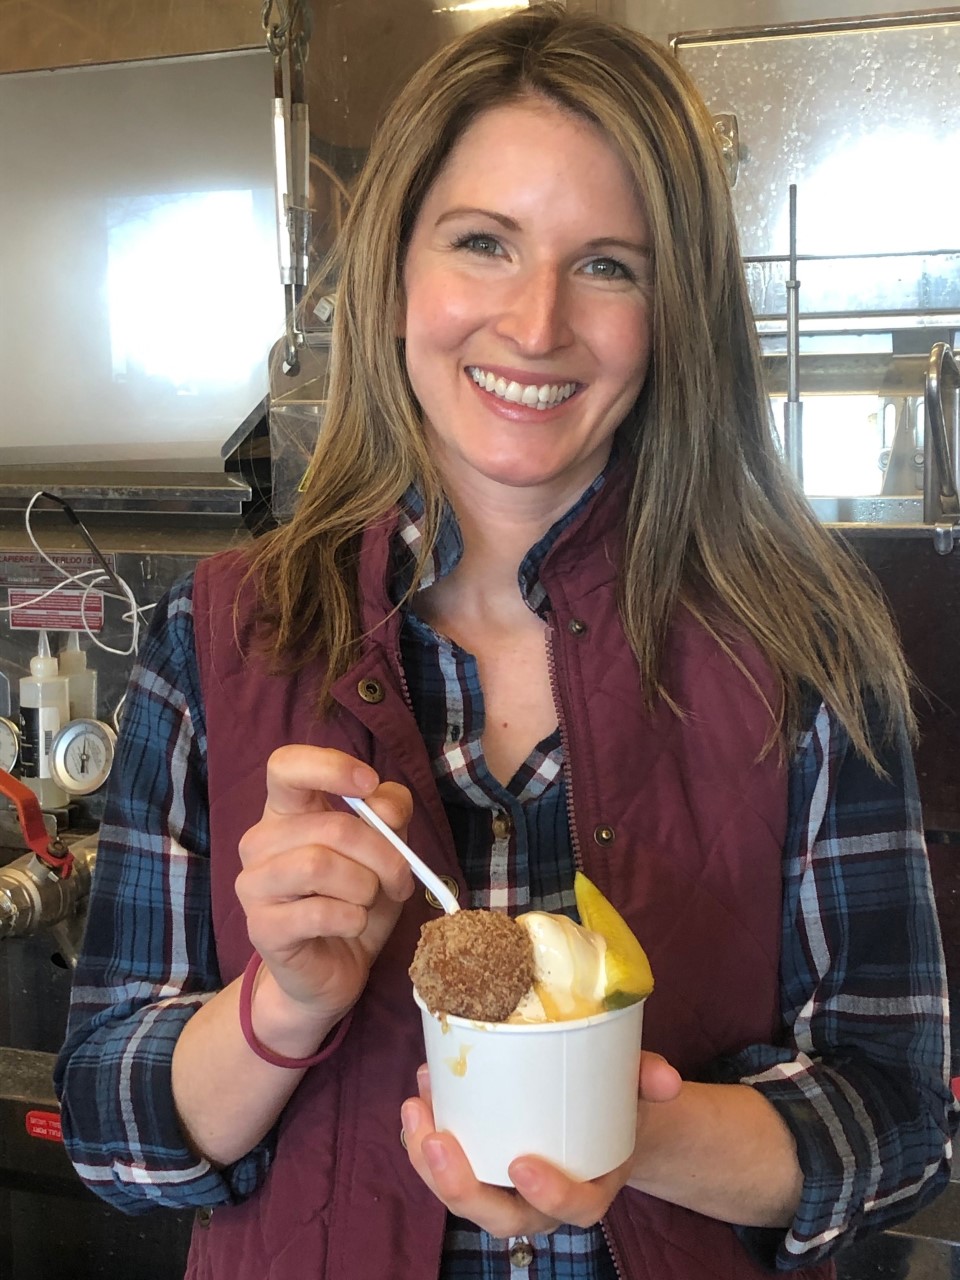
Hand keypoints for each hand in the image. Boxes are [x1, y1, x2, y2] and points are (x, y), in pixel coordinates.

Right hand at [236, 746, 414, 1027]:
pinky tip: (353, 925)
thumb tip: (385, 807)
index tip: (368, 784)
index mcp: (286, 812)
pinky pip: (318, 911)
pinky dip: (352, 918)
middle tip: (401, 879)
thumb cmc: (356, 899)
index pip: (285, 765)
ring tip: (371, 902)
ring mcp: (254, 885)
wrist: (333, 969)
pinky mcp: (261, 928)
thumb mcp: (384, 849)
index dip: (329, 766)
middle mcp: (261, 842)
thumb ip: (390, 815)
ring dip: (366, 886)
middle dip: (383, 853)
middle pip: (331, 825)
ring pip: (320, 865)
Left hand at [400, 1052, 681, 1236]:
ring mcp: (504, 1188)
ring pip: (462, 1197)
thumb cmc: (613, 1103)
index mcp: (588, 1188)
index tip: (523, 1164)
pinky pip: (444, 1168)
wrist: (595, 1110)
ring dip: (428, 1162)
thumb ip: (647, 1081)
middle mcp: (540, 1201)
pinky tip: (418, 1096)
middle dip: (461, 1186)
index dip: (548, 1196)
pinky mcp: (476, 1165)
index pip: (571, 1210)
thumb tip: (665, 1079)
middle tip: (437, 1140)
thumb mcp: (634, 1089)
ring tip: (414, 1111)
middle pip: (499, 1217)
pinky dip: (423, 1137)